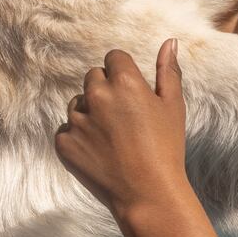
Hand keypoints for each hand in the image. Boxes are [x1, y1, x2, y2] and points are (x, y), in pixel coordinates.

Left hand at [55, 41, 192, 222]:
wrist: (148, 194)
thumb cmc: (167, 149)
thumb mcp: (173, 107)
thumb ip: (168, 71)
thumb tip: (169, 42)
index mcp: (125, 83)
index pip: (113, 58)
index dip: (123, 74)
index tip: (131, 94)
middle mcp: (97, 97)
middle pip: (93, 77)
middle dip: (105, 90)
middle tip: (124, 119)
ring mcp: (78, 121)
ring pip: (78, 103)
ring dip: (90, 113)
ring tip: (113, 139)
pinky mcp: (64, 143)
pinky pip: (67, 130)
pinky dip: (79, 138)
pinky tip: (99, 153)